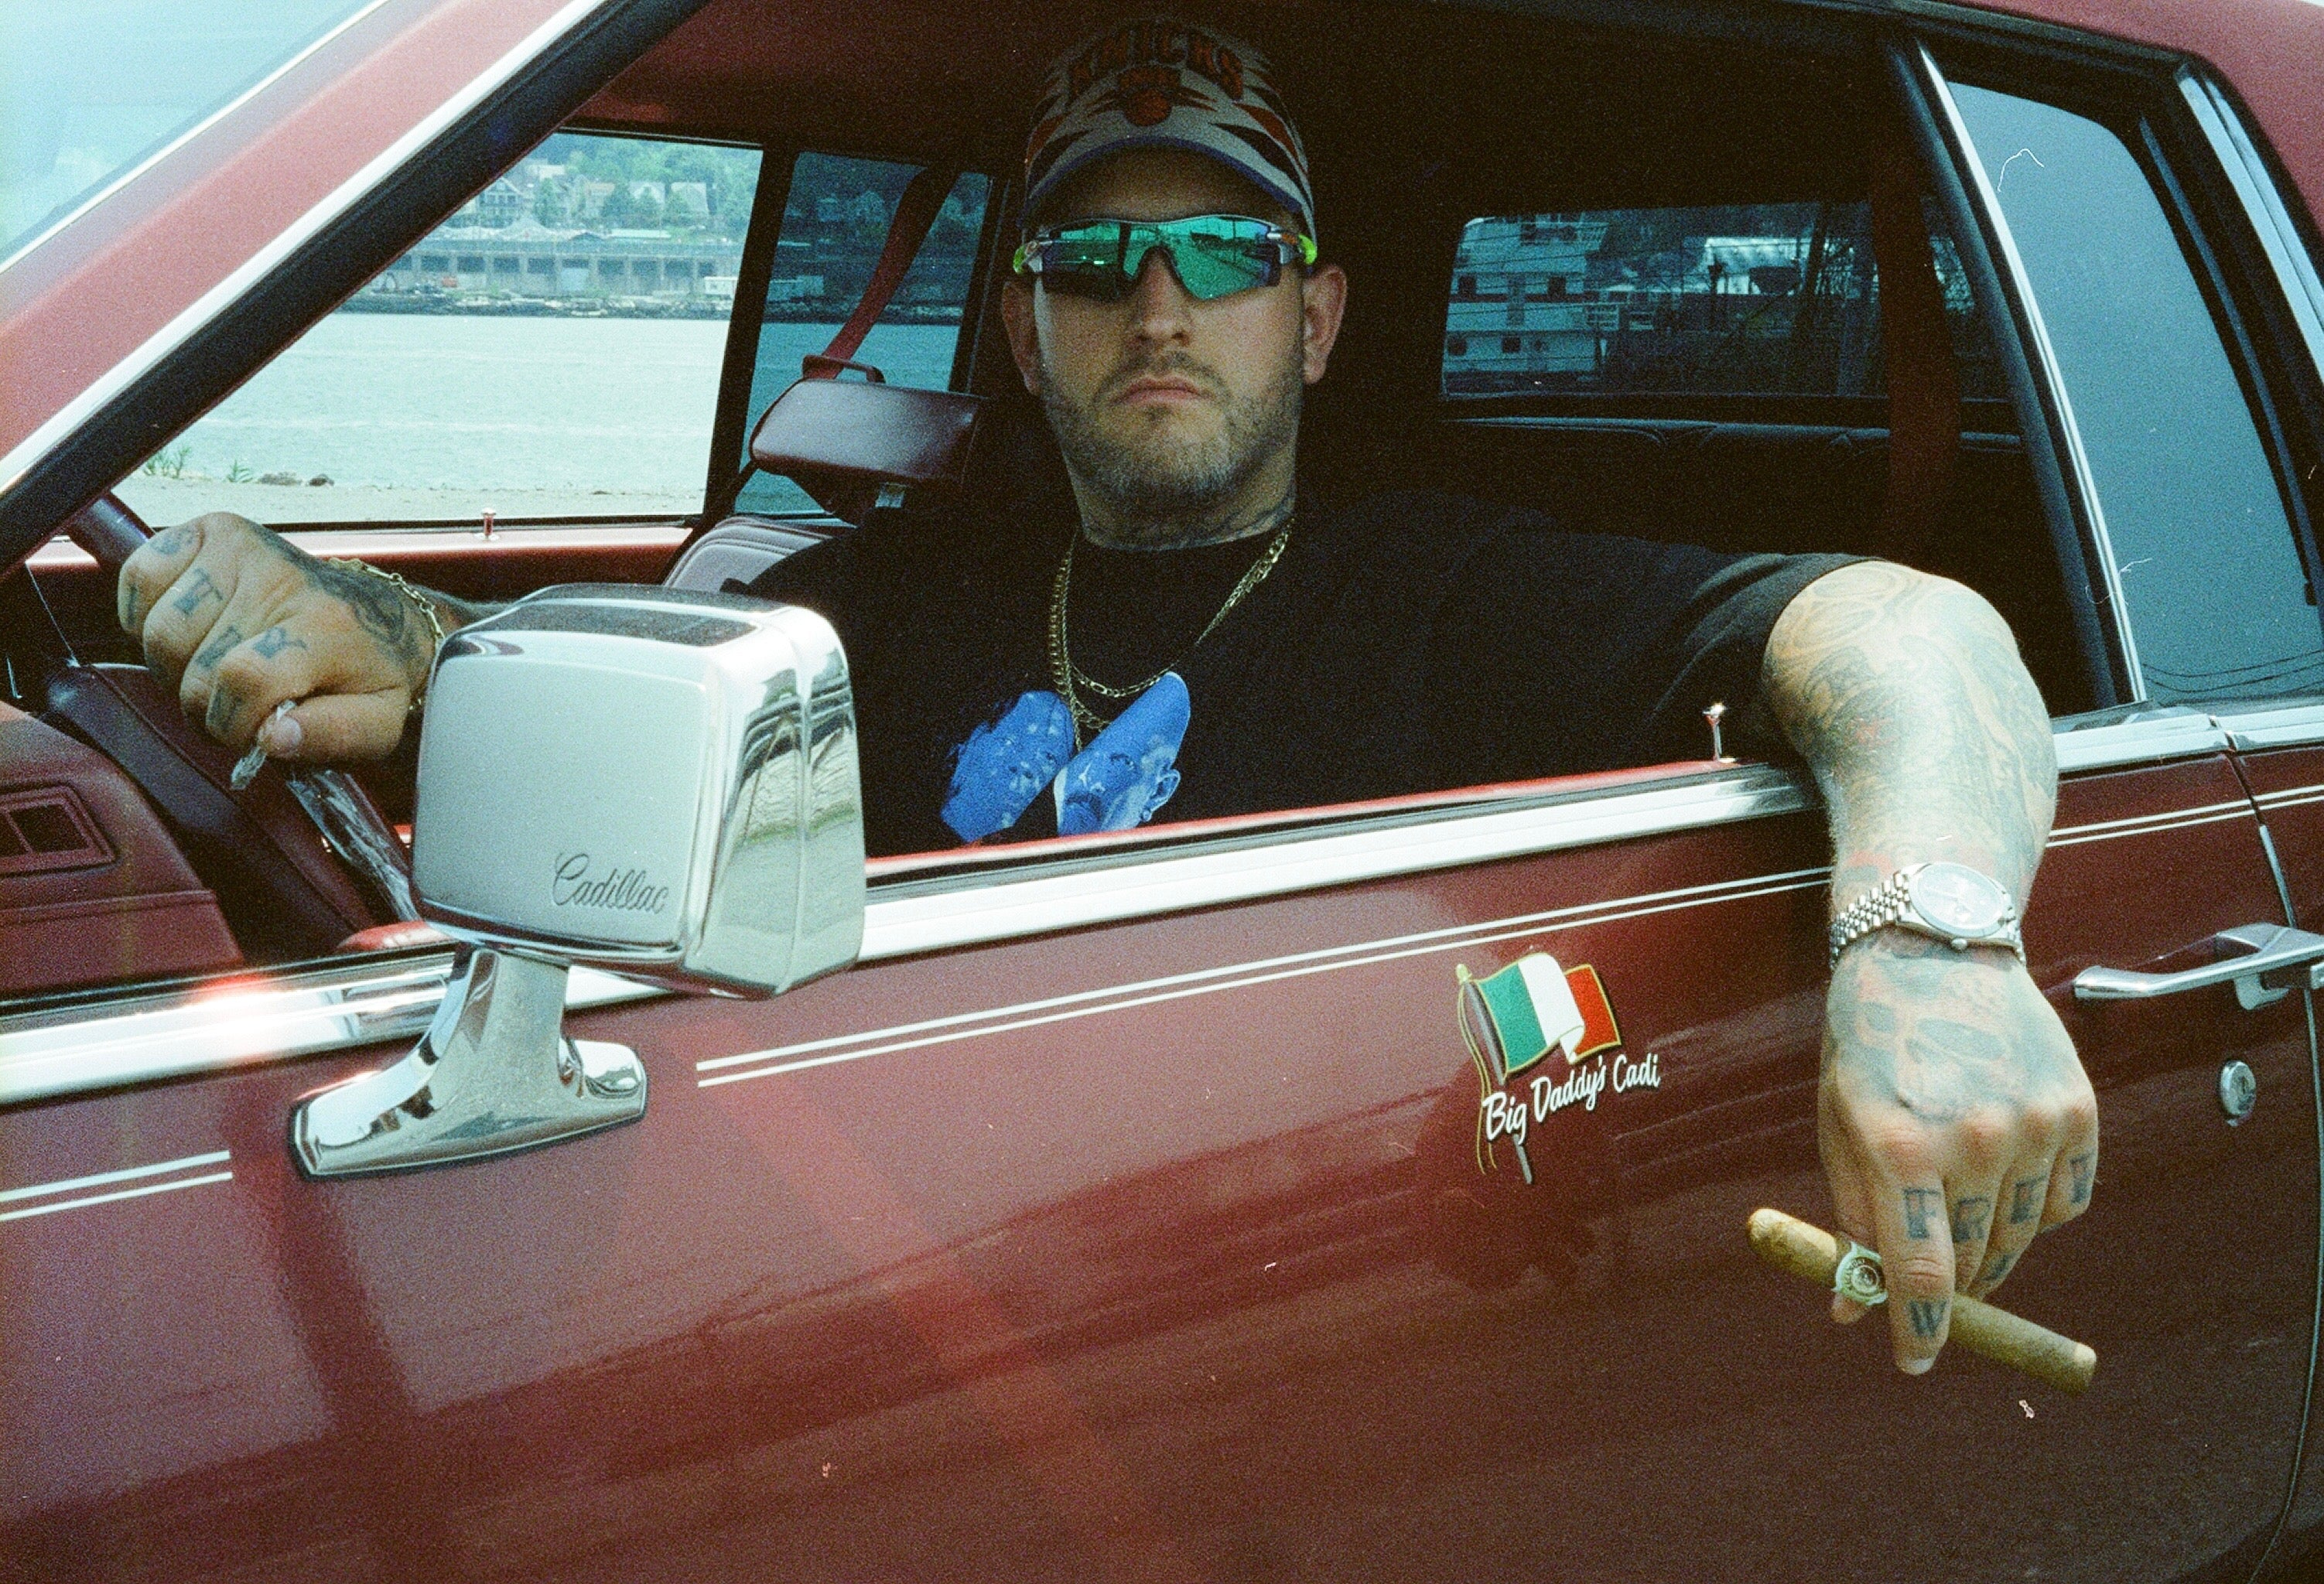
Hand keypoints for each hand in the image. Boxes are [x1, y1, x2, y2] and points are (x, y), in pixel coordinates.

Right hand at [116, 513, 435, 760]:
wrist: (380, 615)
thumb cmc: (369, 675)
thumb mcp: (377, 723)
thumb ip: (332, 737)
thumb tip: (272, 738)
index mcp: (328, 626)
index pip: (244, 678)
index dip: (232, 722)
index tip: (251, 732)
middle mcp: (282, 578)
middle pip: (195, 665)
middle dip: (206, 706)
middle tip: (234, 706)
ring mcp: (245, 547)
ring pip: (160, 632)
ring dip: (174, 668)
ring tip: (212, 671)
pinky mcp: (214, 530)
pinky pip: (140, 576)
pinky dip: (146, 615)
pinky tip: (188, 631)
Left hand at [1819, 936, 2096, 1373]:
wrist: (1933, 951)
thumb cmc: (1870, 1042)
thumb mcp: (1840, 1124)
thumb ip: (1854, 1218)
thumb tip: (1853, 1306)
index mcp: (1903, 1147)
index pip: (1922, 1276)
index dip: (1917, 1331)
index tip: (1912, 1362)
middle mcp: (1977, 1141)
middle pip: (1975, 1263)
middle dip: (1950, 1289)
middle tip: (1932, 1286)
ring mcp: (2035, 1126)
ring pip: (2021, 1237)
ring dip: (1990, 1247)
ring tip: (1960, 1207)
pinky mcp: (2077, 1112)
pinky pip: (2063, 1202)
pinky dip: (2035, 1209)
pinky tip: (2003, 1174)